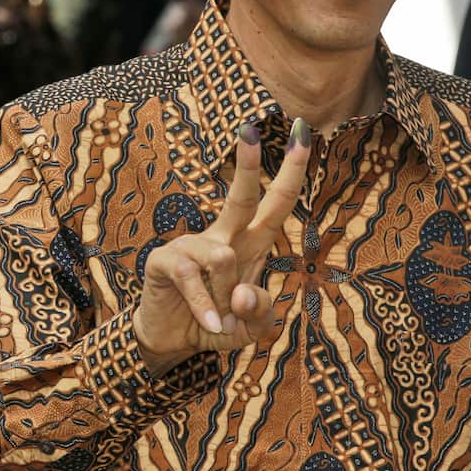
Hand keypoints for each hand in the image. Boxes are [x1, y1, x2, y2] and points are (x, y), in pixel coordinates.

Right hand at [133, 118, 310, 374]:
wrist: (172, 341)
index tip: (305, 134)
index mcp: (250, 244)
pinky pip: (195, 278)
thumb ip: (259, 314)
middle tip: (249, 129)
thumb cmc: (217, 324)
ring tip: (220, 319)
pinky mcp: (166, 260)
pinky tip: (209, 323)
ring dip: (227, 299)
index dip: (292, 171)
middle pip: (241, 197)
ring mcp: (192, 245)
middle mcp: (223, 237)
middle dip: (247, 164)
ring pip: (224, 258)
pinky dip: (206, 307)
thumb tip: (242, 292)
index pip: (276, 203)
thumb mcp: (250, 328)